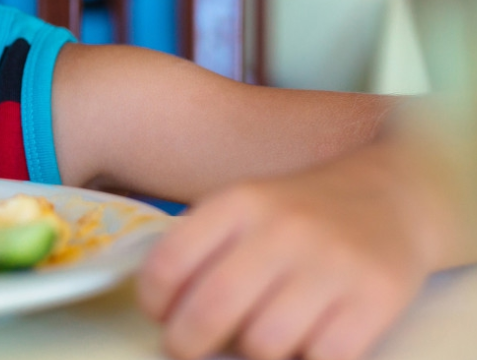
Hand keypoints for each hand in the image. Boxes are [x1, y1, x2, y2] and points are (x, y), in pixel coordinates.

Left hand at [137, 157, 429, 359]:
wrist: (388, 198)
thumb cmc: (298, 215)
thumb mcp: (244, 210)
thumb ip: (202, 248)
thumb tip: (163, 310)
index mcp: (240, 203)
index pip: (171, 260)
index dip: (154, 301)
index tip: (159, 316)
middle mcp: (283, 228)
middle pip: (212, 308)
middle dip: (187, 343)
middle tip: (188, 349)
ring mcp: (332, 263)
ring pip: (265, 343)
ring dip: (251, 355)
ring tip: (255, 341)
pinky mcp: (376, 298)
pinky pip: (322, 358)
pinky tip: (301, 346)